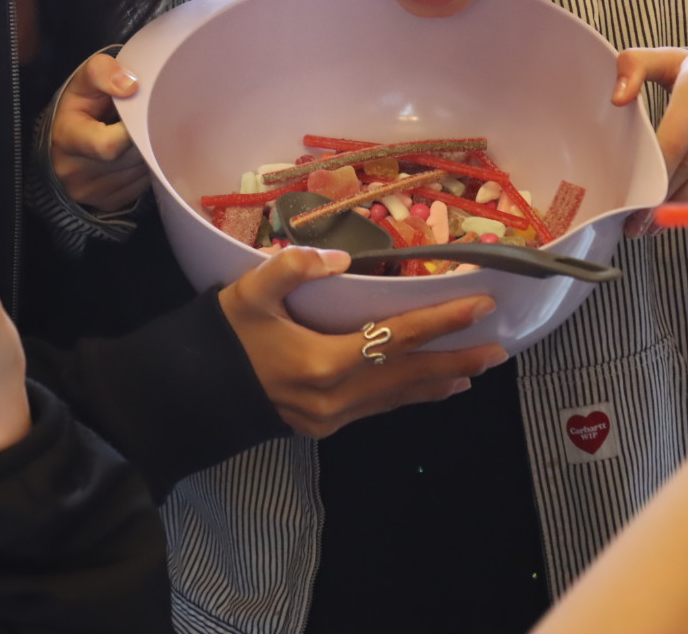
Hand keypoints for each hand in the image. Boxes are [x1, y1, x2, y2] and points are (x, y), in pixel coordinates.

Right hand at [51, 51, 150, 211]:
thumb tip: (132, 86)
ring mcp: (92, 192)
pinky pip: (142, 185)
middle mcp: (75, 172)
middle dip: (144, 137)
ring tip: (137, 135)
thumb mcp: (83, 82)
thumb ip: (103, 72)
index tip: (139, 114)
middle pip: (131, 157)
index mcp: (67, 139)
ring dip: (148, 152)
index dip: (132, 130)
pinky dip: (145, 167)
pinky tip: (134, 153)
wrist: (60, 142)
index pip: (109, 145)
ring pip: (141, 171)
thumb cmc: (78, 108)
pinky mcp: (108, 203)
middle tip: (143, 120)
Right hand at [218, 247, 509, 436]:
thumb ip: (291, 267)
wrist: (189, 393)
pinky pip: (379, 408)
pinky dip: (409, 396)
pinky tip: (428, 390)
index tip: (480, 306)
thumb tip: (339, 261)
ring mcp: (332, 417)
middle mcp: (337, 396)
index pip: (397, 336)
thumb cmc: (221, 338)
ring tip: (476, 372)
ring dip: (438, 383)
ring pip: (397, 397)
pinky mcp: (324, 426)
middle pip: (409, 375)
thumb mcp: (248, 292)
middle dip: (456, 361)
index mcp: (324, 361)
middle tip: (498, 350)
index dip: (441, 320)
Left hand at [614, 48, 687, 218]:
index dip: (655, 173)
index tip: (634, 198)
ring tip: (657, 222)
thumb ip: (634, 66)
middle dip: (664, 196)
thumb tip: (617, 98)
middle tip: (639, 222)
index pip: (675, 139)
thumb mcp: (666, 61)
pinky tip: (686, 207)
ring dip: (684, 204)